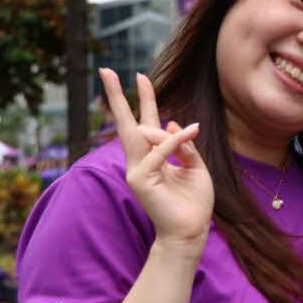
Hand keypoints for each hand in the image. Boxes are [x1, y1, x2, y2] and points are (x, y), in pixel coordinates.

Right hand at [100, 68, 213, 253]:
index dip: (144, 100)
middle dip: (115, 96)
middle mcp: (140, 162)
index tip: (139, 76)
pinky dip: (176, 140)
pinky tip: (190, 130)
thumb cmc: (194, 203)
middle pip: (127, 123)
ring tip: (164, 103)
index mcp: (153, 157)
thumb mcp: (196, 167)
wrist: (190, 232)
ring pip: (140, 133)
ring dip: (152, 112)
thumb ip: (185, 146)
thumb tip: (175, 122)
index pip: (144, 124)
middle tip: (106, 70)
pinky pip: (159, 151)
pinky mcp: (141, 179)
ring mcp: (137, 170)